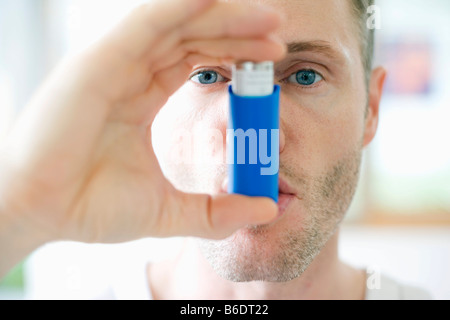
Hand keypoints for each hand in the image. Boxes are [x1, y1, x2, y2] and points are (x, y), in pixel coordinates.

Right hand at [0, 0, 283, 264]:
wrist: (41, 213)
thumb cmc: (91, 207)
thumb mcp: (168, 211)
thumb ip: (216, 210)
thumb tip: (266, 209)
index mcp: (144, 96)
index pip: (198, 61)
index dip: (236, 55)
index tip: (271, 61)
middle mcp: (130, 72)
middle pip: (193, 36)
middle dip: (238, 31)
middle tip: (279, 35)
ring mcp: (114, 63)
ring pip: (176, 24)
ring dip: (224, 17)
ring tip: (270, 20)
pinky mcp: (98, 61)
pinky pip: (147, 22)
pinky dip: (182, 8)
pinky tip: (217, 2)